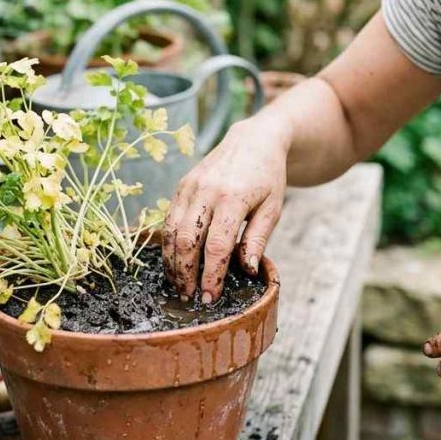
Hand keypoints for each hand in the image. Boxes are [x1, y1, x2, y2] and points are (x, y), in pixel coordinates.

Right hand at [162, 119, 287, 303]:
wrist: (253, 140)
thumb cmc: (268, 177)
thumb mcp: (273, 208)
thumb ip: (257, 239)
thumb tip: (246, 270)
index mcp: (234, 197)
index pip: (216, 244)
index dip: (211, 274)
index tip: (211, 297)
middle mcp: (206, 190)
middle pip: (187, 240)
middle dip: (186, 274)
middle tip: (191, 298)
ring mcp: (190, 187)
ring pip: (171, 232)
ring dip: (173, 263)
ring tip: (181, 286)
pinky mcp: (181, 186)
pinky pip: (168, 220)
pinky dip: (168, 245)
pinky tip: (175, 264)